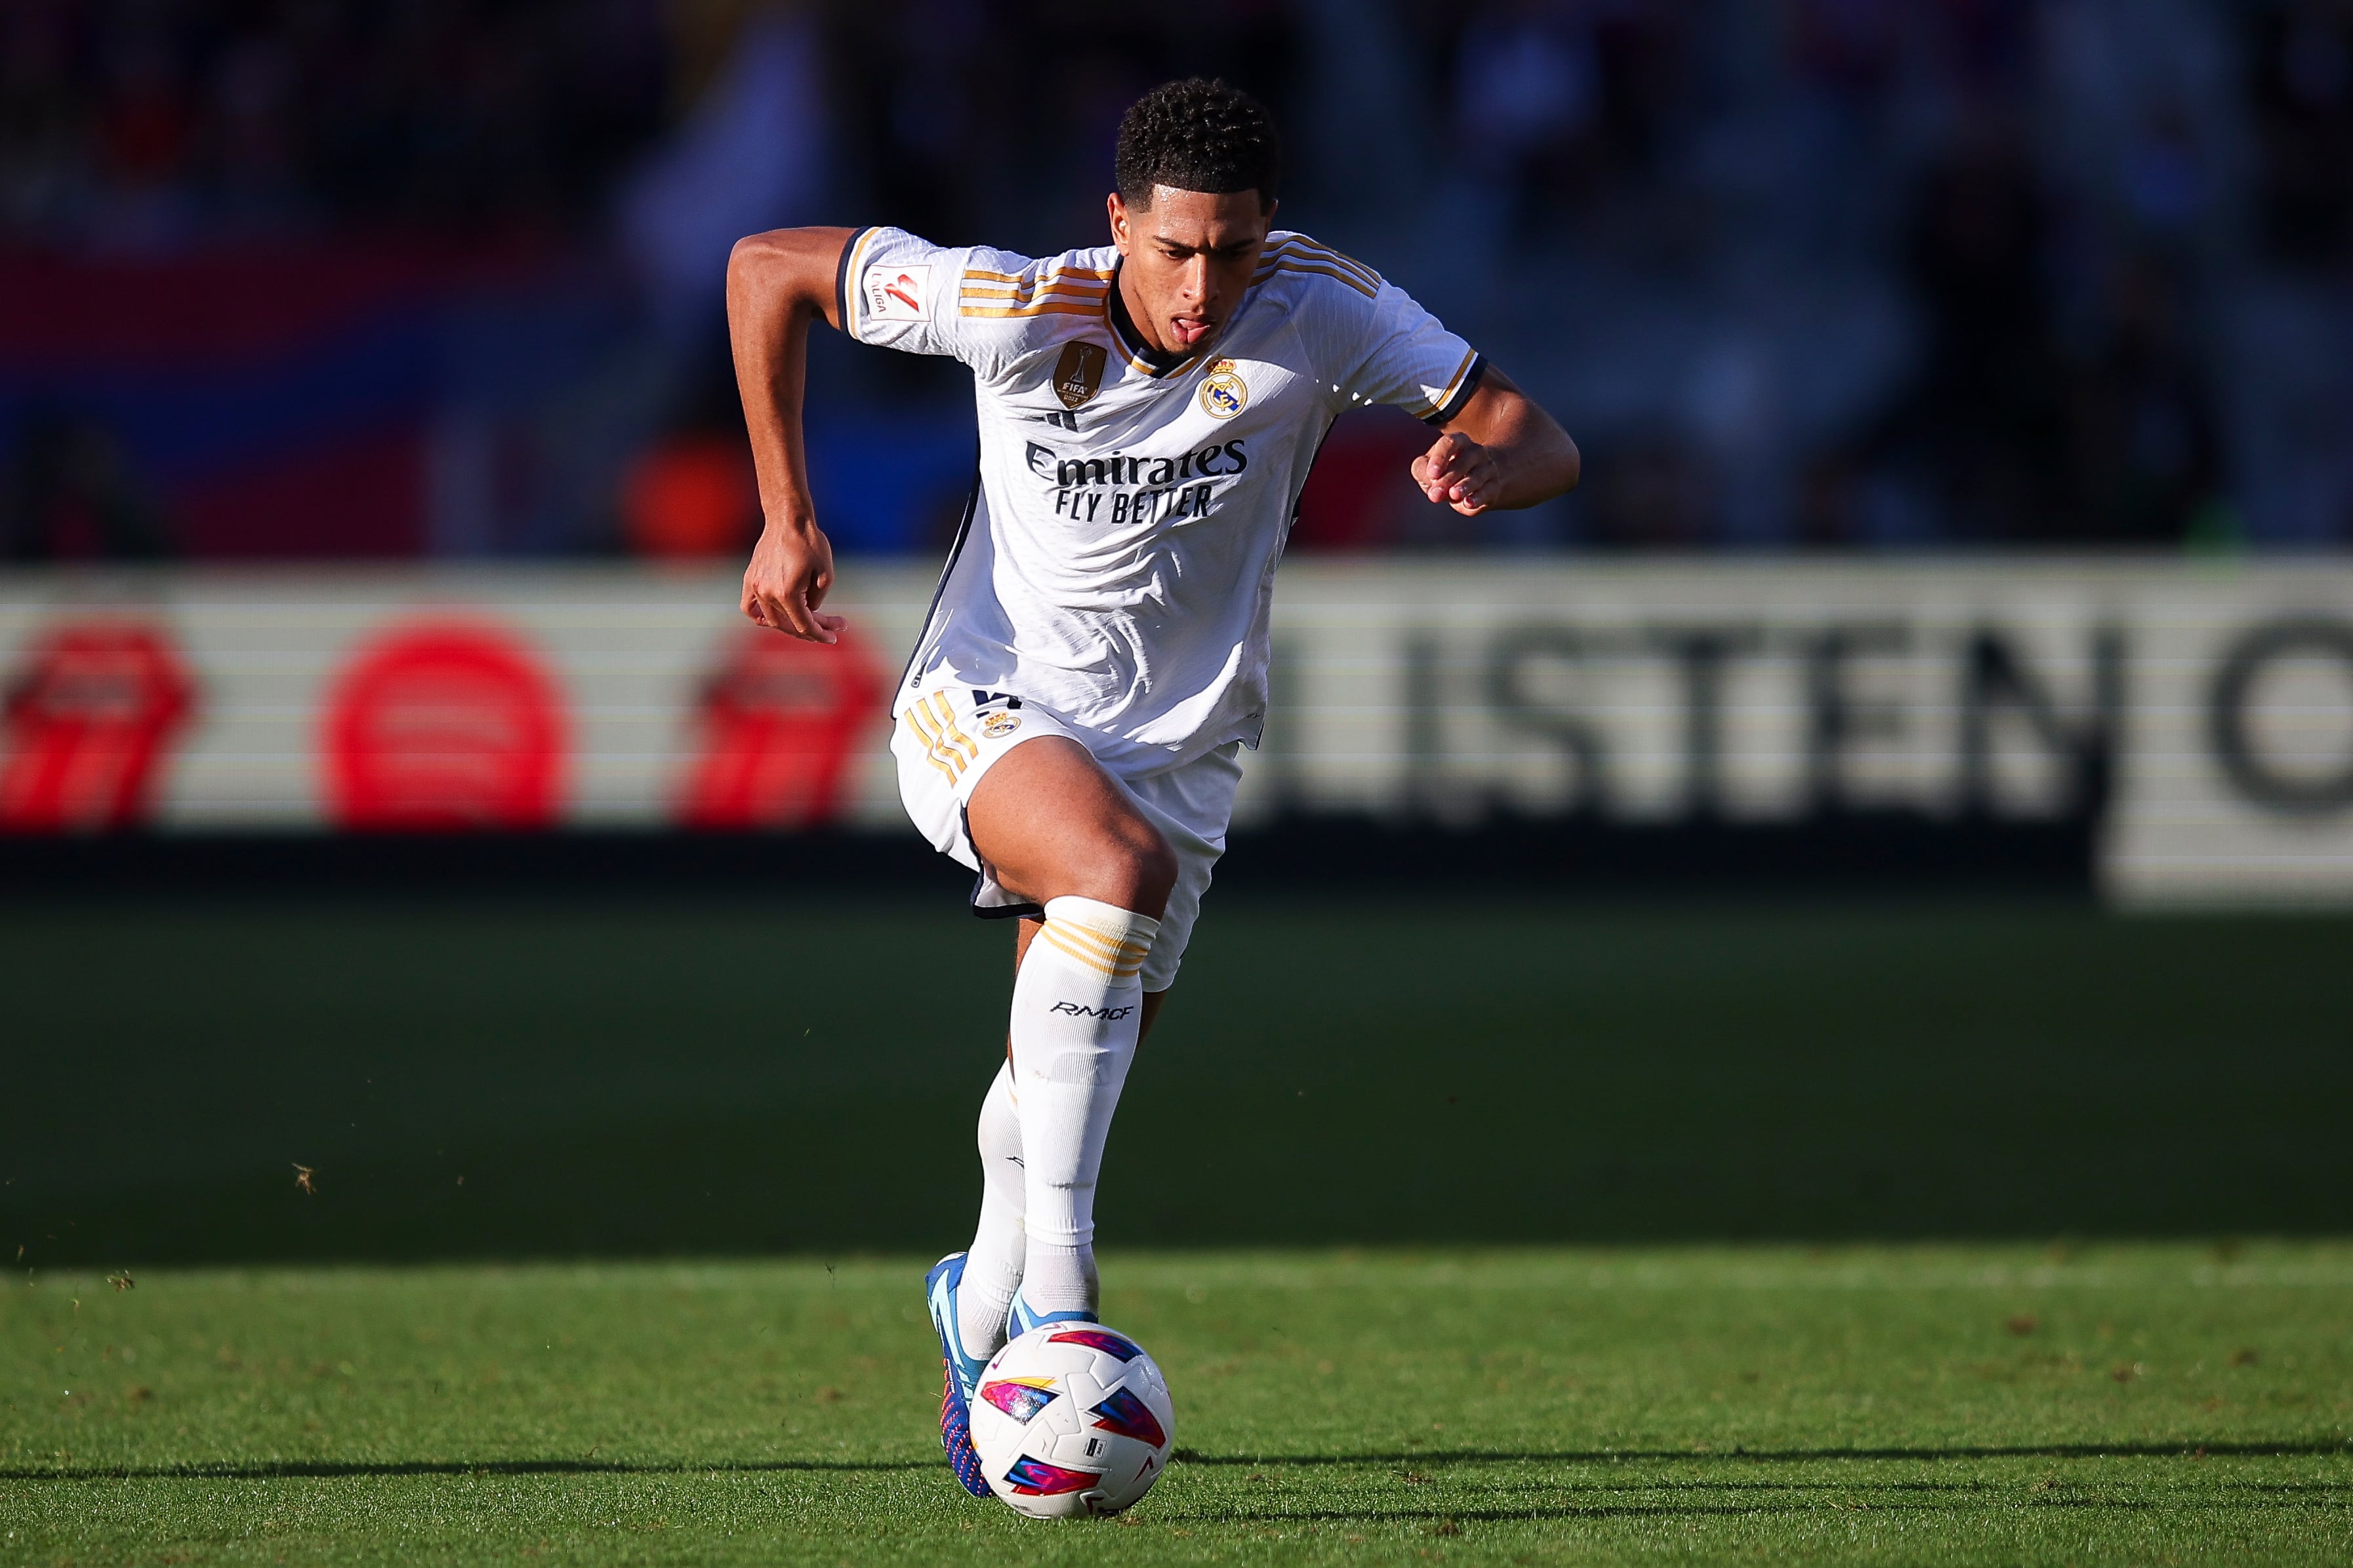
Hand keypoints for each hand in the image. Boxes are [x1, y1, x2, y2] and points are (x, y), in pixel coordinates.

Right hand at [740, 517, 847, 642]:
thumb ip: (817, 600)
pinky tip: (774, 619)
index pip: (804, 625)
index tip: (834, 637)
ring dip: (792, 624)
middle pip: (789, 625)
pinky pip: (749, 607)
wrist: (788, 519)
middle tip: (832, 627)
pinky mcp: (750, 579)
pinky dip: (760, 617)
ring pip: (771, 620)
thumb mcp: (825, 574)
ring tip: (810, 621)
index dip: (820, 634)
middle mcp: (768, 594)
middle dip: (813, 630)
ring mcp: (756, 587)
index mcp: (787, 594)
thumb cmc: (810, 543)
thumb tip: (809, 611)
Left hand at [1412, 430, 1499, 515]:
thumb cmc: (1445, 472)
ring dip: (1465, 486)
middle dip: (1448, 478)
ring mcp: (1487, 468)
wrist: (1476, 481)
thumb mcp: (1429, 468)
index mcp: (1458, 442)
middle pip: (1464, 461)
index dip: (1440, 457)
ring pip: (1477, 476)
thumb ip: (1422, 471)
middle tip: (1434, 494)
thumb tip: (1428, 481)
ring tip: (1453, 495)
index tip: (1431, 474)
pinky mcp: (1493, 487)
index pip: (1450, 443)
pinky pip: (1487, 491)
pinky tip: (1468, 503)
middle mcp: (1475, 452)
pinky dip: (1478, 498)